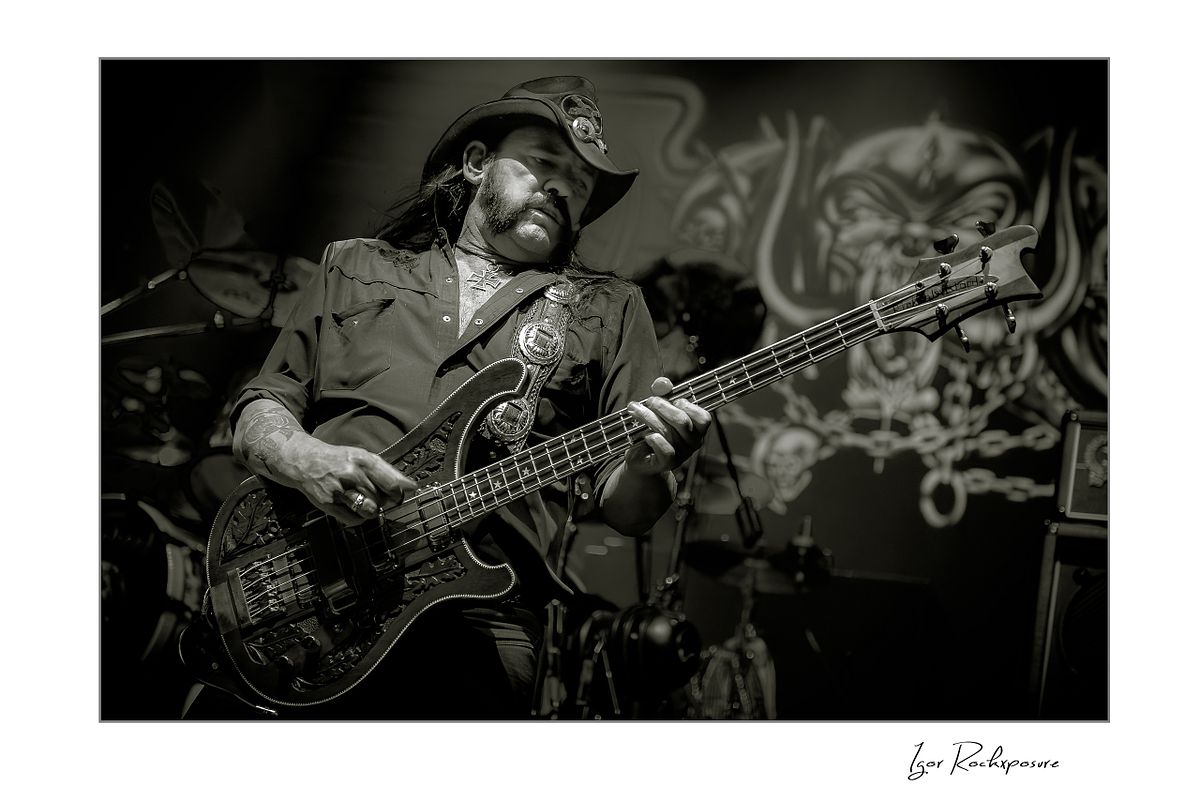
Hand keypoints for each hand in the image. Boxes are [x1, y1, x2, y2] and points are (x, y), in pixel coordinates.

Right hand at [284, 438, 415, 525]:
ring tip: (365, 500)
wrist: (304, 461)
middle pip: (382, 499)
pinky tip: (353, 507)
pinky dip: (359, 517)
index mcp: (363, 460)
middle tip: (377, 494)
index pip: (391, 482)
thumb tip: (410, 487)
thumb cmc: (338, 460)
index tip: (409, 491)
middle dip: (384, 500)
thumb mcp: (362, 456)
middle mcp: (351, 474)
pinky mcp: (328, 504)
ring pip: (370, 510)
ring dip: (372, 509)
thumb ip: (385, 471)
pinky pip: (354, 520)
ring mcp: (339, 490)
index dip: (402, 491)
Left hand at [624, 377, 710, 475]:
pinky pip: (665, 450)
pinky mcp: (667, 464)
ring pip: (667, 432)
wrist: (641, 459)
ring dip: (648, 417)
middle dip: (662, 407)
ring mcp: (681, 455)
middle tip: (649, 401)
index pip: (703, 418)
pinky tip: (645, 435)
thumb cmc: (653, 431)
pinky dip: (654, 439)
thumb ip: (663, 395)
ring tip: (634, 410)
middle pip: (682, 421)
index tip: (673, 400)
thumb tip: (662, 383)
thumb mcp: (659, 411)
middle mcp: (692, 443)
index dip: (688, 405)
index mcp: (696, 430)